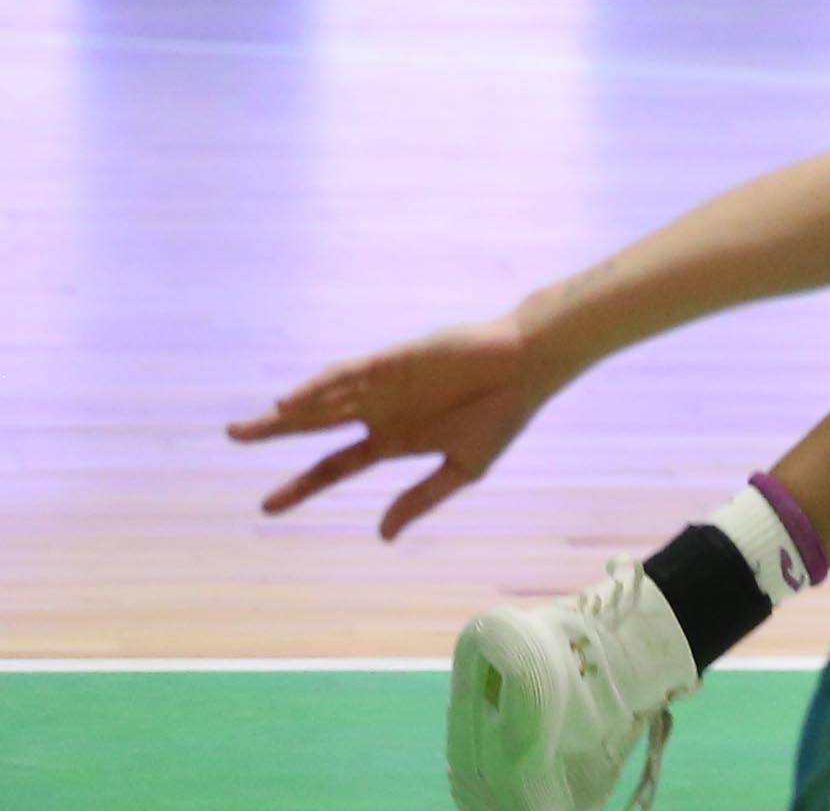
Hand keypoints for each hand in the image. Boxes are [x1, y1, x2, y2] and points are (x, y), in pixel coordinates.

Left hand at [228, 315, 552, 537]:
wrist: (529, 365)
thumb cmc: (502, 414)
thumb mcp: (463, 468)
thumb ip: (421, 499)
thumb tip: (382, 536)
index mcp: (394, 438)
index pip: (333, 466)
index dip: (300, 486)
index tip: (266, 507)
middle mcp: (381, 411)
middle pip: (316, 425)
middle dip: (274, 433)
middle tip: (234, 435)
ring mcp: (384, 384)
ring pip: (324, 399)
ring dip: (288, 412)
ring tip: (249, 427)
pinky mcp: (394, 360)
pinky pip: (347, 374)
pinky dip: (318, 387)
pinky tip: (291, 401)